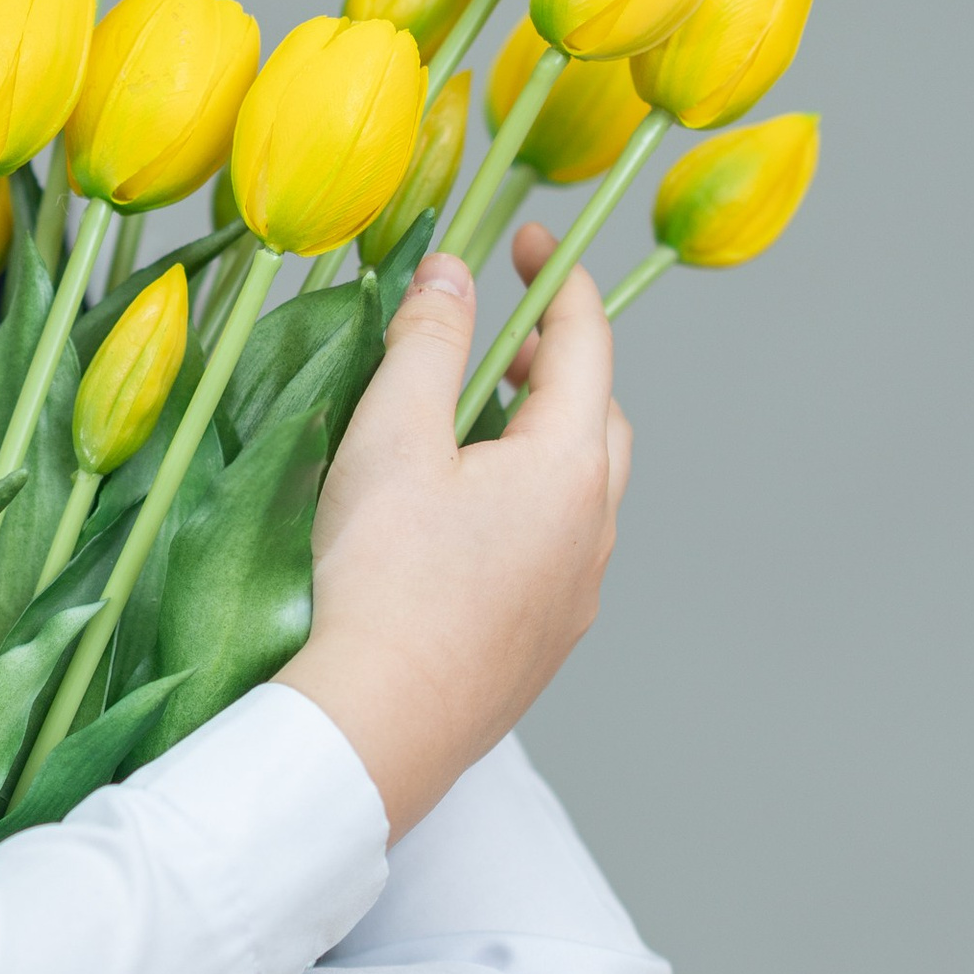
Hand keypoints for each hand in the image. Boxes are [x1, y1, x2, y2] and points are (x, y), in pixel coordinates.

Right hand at [278, 233, 631, 838]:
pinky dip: (527, 508)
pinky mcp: (542, 646)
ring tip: (466, 433)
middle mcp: (592, 531)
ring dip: (541, 443)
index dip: (560, 281)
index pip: (586, 344)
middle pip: (598, 419)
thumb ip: (426, 341)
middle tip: (494, 344)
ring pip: (580, 491)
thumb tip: (451, 270)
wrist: (375, 730)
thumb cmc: (379, 582)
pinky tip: (459, 524)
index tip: (526, 243)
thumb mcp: (392, 437)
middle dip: (557, 366)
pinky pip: (556, 551)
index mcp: (568, 467)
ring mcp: (573, 596)